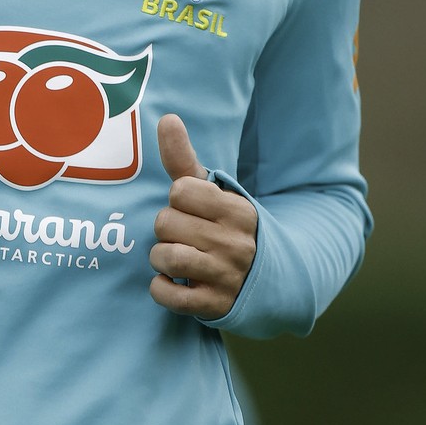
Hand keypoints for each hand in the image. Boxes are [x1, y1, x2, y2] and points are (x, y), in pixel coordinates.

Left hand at [149, 113, 256, 319]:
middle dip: (166, 229)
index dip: (177, 199)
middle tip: (182, 235)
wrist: (265, 278)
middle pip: (166, 223)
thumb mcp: (211, 191)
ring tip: (173, 257)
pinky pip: (171, 298)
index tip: (190, 209)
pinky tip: (169, 283)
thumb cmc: (224, 226)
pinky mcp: (215, 306)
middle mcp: (235, 243)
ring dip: (159, 258)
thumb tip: (167, 118)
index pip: (180, 190)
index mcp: (236, 209)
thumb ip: (184, 158)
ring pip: (167, 258)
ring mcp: (226, 276)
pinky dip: (161, 290)